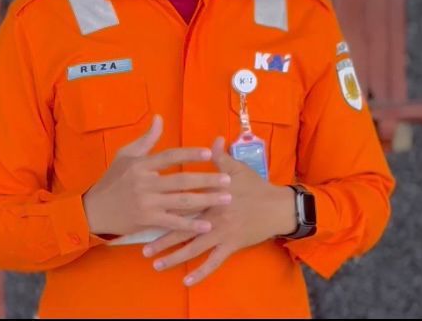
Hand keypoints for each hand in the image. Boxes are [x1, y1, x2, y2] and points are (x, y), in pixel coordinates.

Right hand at [83, 115, 233, 236]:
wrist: (94, 210)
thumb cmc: (112, 180)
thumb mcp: (125, 155)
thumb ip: (146, 139)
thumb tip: (160, 118)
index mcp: (141, 164)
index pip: (170, 156)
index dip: (190, 154)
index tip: (210, 154)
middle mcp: (145, 182)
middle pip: (181, 180)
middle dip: (207, 180)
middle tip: (228, 180)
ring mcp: (147, 203)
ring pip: (182, 201)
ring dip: (206, 200)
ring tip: (226, 199)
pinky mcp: (147, 220)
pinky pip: (173, 222)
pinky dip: (190, 224)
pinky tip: (207, 224)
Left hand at [141, 136, 296, 285]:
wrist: (278, 208)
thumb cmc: (256, 187)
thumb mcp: (238, 169)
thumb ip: (221, 156)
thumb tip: (213, 138)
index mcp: (210, 196)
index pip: (182, 203)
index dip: (163, 209)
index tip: (145, 214)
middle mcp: (212, 216)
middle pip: (182, 230)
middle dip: (162, 241)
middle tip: (143, 250)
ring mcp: (221, 233)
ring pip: (194, 249)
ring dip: (174, 258)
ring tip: (157, 265)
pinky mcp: (231, 246)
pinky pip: (213, 263)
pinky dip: (200, 273)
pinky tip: (186, 282)